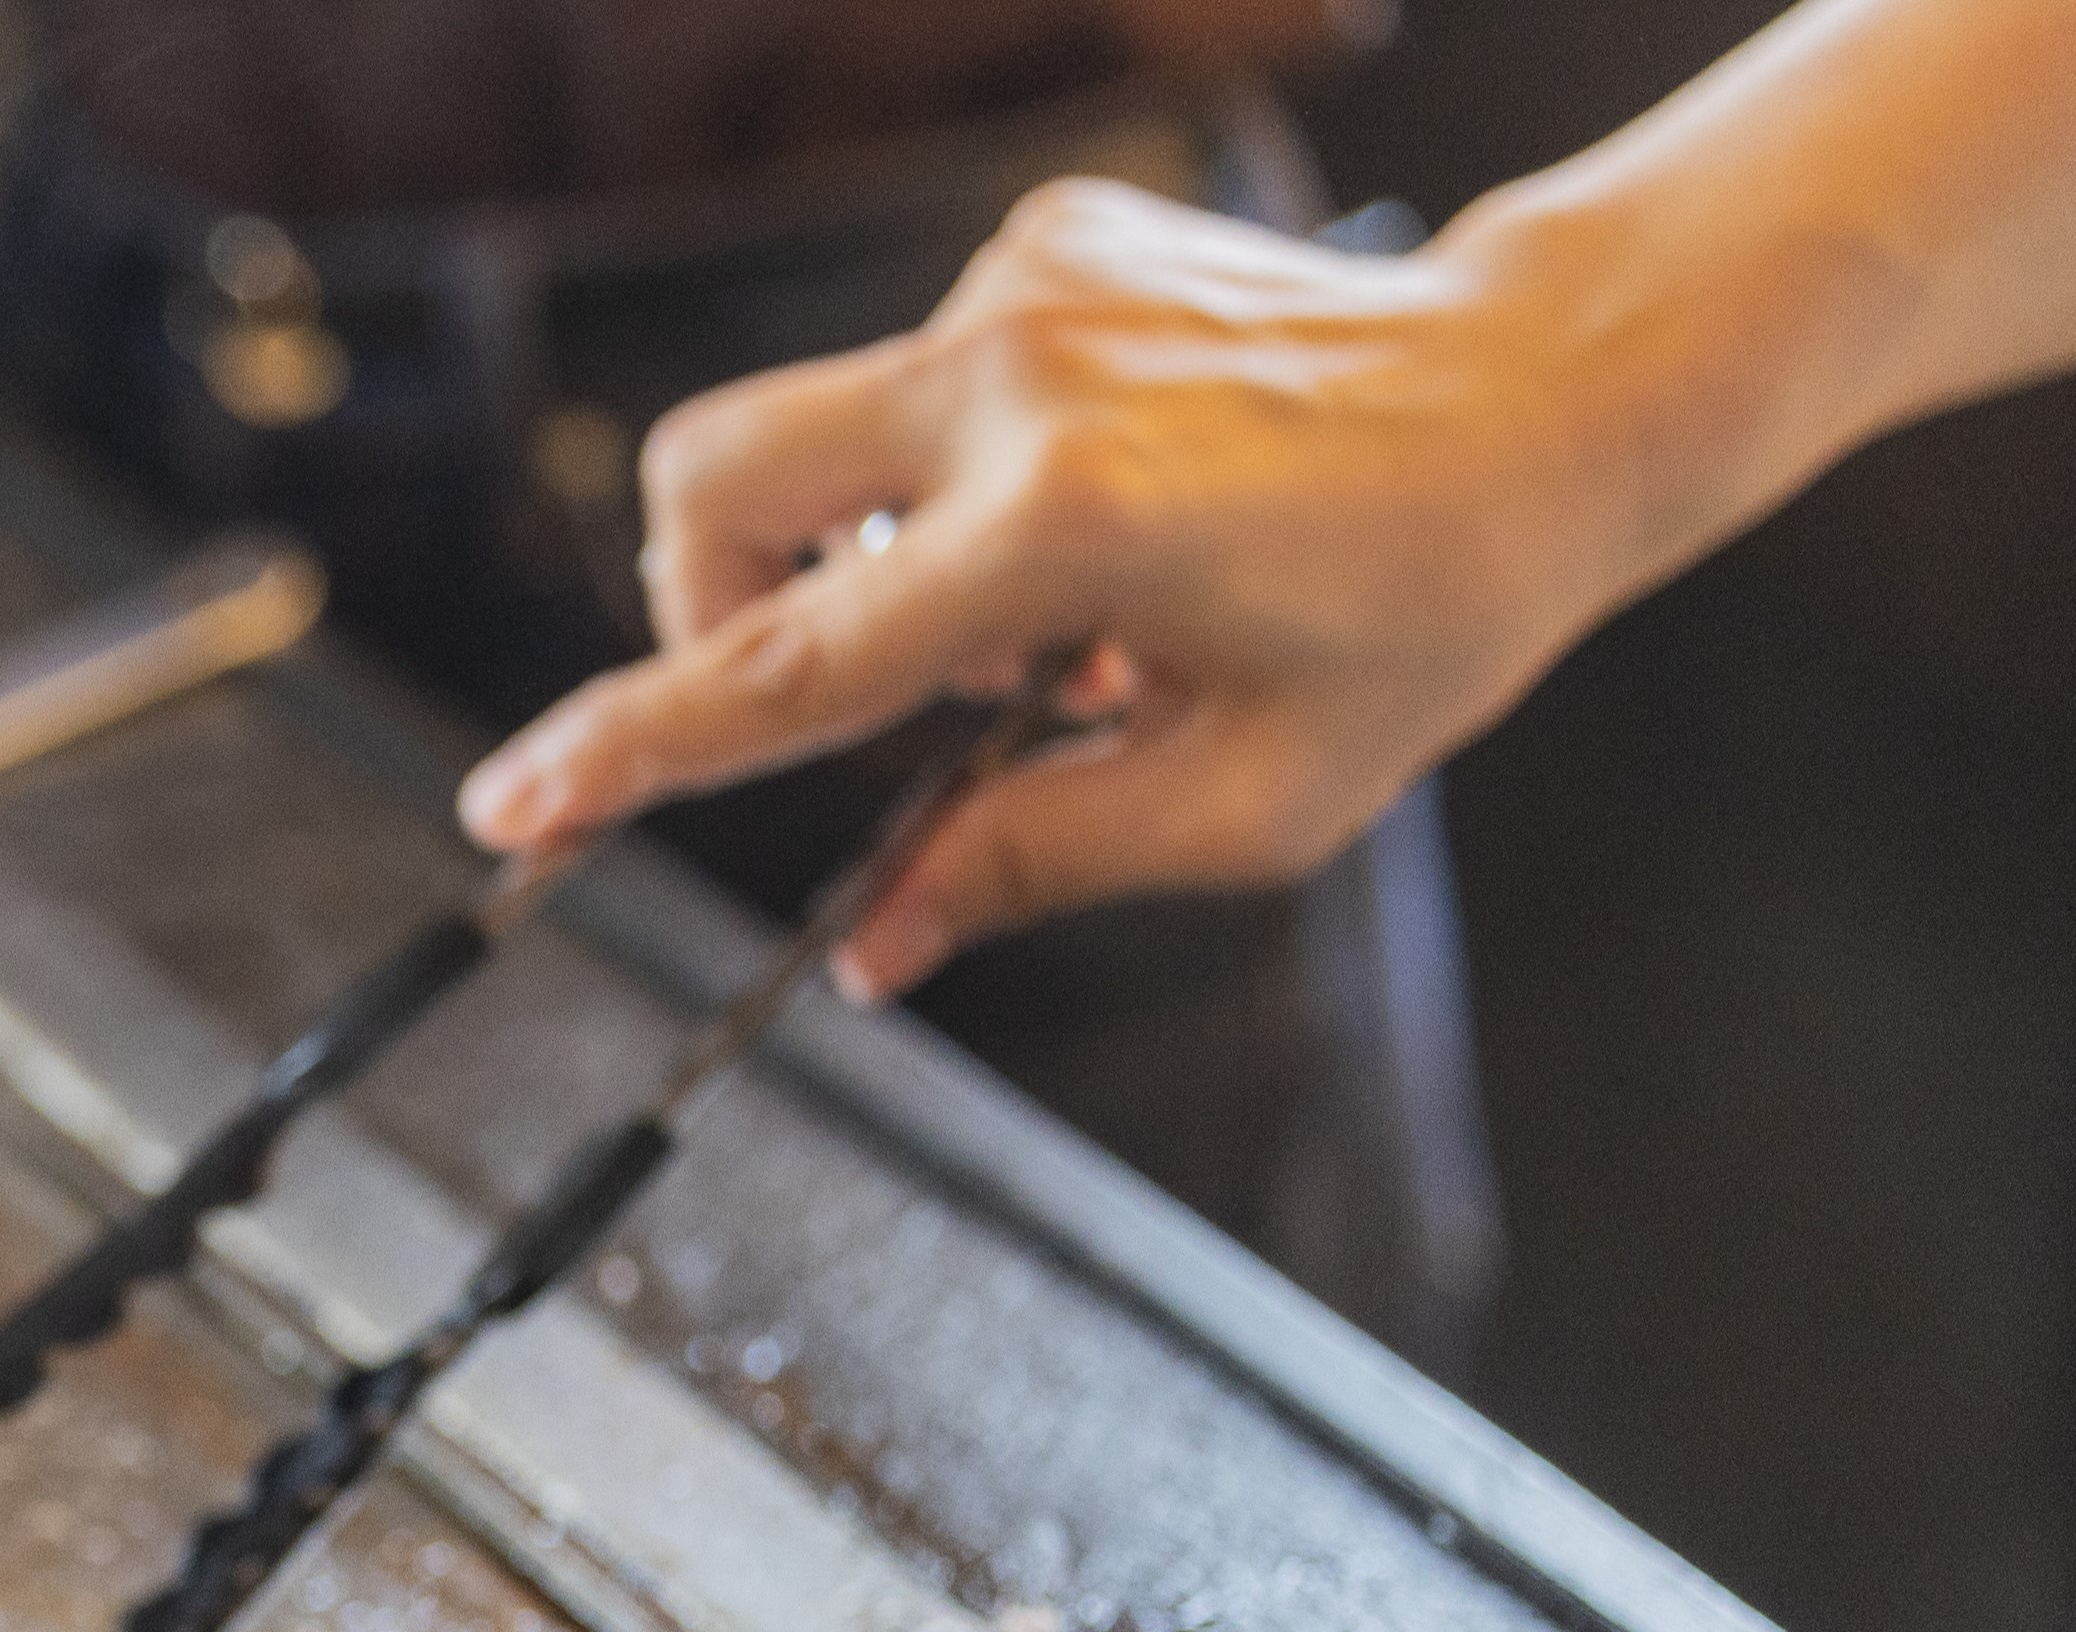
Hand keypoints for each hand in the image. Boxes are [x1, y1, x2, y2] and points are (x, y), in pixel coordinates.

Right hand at [458, 179, 1687, 997]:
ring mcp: (1024, 291)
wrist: (1558, 390)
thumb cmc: (1428, 606)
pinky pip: (914, 382)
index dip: (630, 748)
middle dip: (708, 607)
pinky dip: (954, 478)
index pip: (783, 668)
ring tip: (1042, 619)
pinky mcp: (1047, 242)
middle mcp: (1015, 384)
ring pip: (809, 439)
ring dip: (869, 555)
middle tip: (835, 695)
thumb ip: (1032, 861)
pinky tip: (1098, 518)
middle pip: (708, 487)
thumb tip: (876, 947)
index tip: (517, 804)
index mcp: (1066, 532)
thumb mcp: (1249, 796)